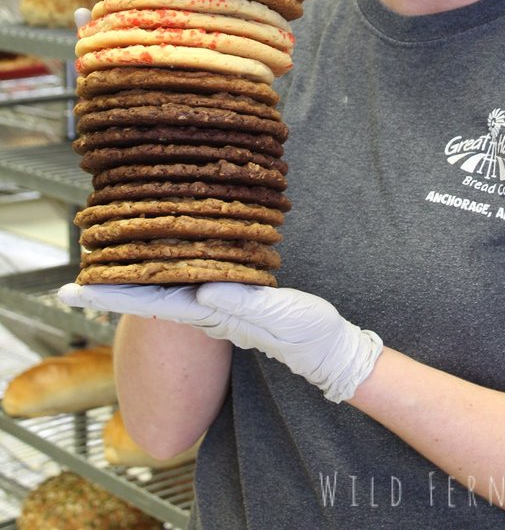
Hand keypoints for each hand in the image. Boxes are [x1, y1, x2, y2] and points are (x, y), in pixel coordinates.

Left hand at [58, 282, 382, 403]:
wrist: (327, 350)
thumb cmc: (304, 333)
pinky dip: (170, 269)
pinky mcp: (231, 297)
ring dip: (136, 275)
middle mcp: (205, 309)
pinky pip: (191, 280)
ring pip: (166, 286)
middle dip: (110, 287)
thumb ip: (240, 304)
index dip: (113, 294)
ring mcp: (216, 305)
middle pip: (147, 294)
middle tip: (71, 283)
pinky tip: (164, 261)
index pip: (150, 302)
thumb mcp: (276, 316)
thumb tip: (202, 288)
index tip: (76, 290)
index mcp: (210, 312)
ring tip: (110, 259)